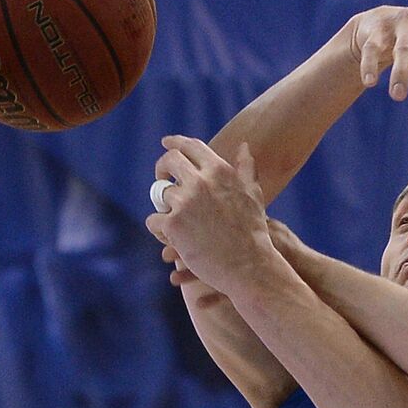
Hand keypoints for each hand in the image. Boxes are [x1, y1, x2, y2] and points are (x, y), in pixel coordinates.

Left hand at [145, 136, 275, 291]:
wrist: (249, 266)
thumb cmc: (253, 233)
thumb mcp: (253, 195)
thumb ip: (246, 169)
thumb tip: (245, 146)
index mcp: (219, 171)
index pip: (191, 146)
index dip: (176, 142)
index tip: (166, 142)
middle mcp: (200, 181)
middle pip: (169, 160)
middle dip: (162, 168)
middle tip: (162, 179)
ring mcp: (184, 202)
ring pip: (160, 194)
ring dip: (165, 207)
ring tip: (176, 223)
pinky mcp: (172, 225)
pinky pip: (153, 221)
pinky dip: (159, 230)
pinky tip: (170, 240)